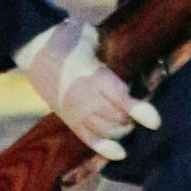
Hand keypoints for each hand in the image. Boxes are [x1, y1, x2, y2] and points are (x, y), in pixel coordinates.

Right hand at [14, 18, 159, 160]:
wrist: (34, 48)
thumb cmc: (67, 38)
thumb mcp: (91, 37)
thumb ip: (108, 49)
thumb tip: (125, 52)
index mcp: (91, 76)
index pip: (121, 101)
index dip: (141, 112)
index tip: (155, 122)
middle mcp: (84, 98)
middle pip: (117, 119)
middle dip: (132, 119)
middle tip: (138, 112)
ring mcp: (75, 111)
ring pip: (106, 131)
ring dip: (122, 130)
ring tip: (128, 123)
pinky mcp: (68, 119)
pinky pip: (88, 139)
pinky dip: (105, 148)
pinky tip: (120, 153)